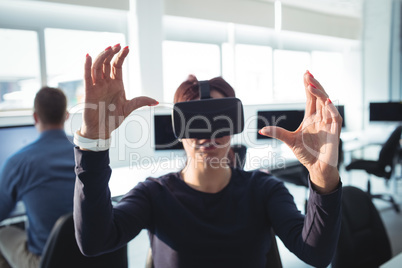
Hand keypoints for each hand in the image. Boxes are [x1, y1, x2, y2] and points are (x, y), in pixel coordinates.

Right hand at [80, 45, 157, 138]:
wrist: (101, 130)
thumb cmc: (113, 119)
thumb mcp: (129, 108)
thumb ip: (141, 102)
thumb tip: (156, 101)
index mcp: (116, 84)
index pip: (117, 66)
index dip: (121, 56)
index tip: (127, 47)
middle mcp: (106, 82)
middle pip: (107, 63)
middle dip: (112, 53)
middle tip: (117, 45)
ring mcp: (97, 86)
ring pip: (97, 67)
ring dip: (102, 57)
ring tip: (108, 48)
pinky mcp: (88, 91)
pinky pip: (87, 76)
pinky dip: (87, 66)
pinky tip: (89, 57)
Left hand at [259, 71, 341, 193]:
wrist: (317, 168)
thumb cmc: (307, 154)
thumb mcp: (289, 140)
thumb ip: (277, 133)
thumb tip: (261, 130)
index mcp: (311, 118)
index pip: (311, 98)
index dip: (309, 86)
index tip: (305, 74)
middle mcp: (321, 118)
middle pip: (320, 97)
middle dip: (314, 85)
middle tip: (307, 74)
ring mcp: (329, 124)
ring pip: (327, 104)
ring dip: (321, 93)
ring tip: (312, 85)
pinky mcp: (334, 132)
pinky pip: (335, 117)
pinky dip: (331, 109)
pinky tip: (326, 101)